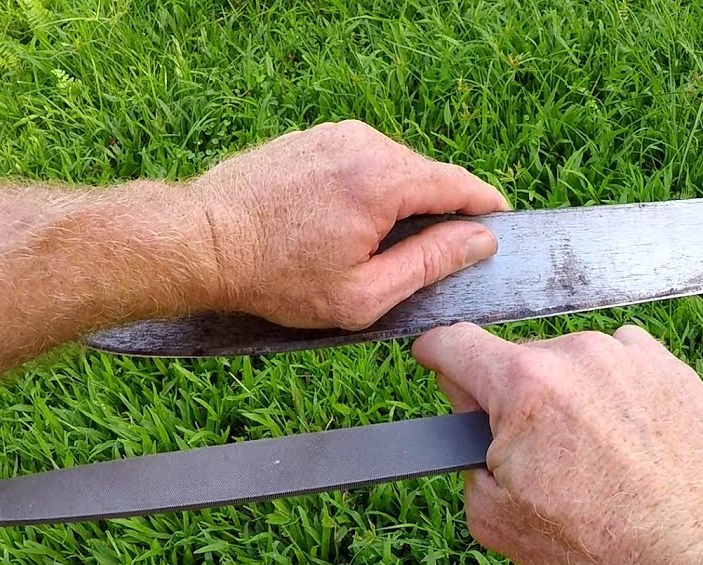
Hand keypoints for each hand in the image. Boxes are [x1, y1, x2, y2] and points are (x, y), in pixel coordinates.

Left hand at [189, 121, 508, 328]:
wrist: (202, 242)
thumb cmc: (277, 278)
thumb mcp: (365, 292)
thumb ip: (431, 264)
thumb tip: (480, 241)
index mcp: (384, 180)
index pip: (459, 186)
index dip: (485, 209)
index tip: (500, 228)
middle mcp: (364, 143)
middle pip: (428, 177)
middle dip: (438, 213)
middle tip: (429, 259)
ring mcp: (336, 134)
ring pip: (395, 168)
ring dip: (401, 203)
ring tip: (376, 247)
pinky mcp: (314, 137)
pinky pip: (362, 161)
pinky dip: (369, 189)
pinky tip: (345, 226)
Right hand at [413, 323, 702, 564]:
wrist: (687, 552)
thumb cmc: (596, 541)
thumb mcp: (493, 517)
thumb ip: (466, 457)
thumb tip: (475, 426)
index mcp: (524, 385)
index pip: (456, 342)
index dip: (436, 355)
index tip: (436, 361)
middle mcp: (578, 354)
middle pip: (522, 361)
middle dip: (517, 399)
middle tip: (539, 454)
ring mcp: (630, 356)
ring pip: (576, 363)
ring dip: (572, 395)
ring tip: (596, 455)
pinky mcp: (671, 368)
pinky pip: (625, 365)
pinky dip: (619, 393)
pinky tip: (629, 439)